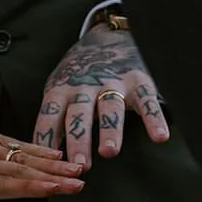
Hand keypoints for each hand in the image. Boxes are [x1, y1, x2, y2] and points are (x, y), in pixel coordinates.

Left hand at [0, 119, 84, 201]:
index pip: (7, 186)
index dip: (35, 187)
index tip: (60, 187)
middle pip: (22, 170)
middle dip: (54, 176)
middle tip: (81, 180)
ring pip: (22, 154)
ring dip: (51, 161)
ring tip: (76, 165)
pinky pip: (13, 141)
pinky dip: (35, 146)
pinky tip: (51, 151)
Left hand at [35, 26, 168, 168]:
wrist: (108, 37)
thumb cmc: (79, 74)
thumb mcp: (59, 88)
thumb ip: (53, 118)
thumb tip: (41, 157)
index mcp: (62, 89)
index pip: (50, 115)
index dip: (48, 137)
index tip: (48, 163)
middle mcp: (85, 86)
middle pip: (80, 114)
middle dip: (79, 139)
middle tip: (79, 164)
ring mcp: (113, 82)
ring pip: (110, 108)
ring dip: (109, 130)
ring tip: (109, 152)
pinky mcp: (139, 81)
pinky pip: (147, 101)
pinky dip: (155, 119)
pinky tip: (159, 137)